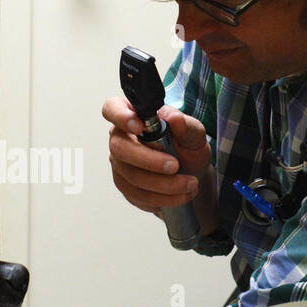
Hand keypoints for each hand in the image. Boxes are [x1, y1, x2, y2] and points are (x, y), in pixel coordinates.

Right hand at [102, 96, 210, 213]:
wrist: (190, 174)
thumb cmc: (187, 147)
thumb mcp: (194, 134)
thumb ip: (186, 126)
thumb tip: (174, 119)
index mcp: (132, 114)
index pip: (113, 108)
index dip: (120, 117)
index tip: (139, 127)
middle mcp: (120, 137)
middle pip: (120, 148)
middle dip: (149, 160)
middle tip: (175, 165)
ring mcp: (119, 163)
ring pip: (131, 176)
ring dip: (164, 184)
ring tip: (189, 184)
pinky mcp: (125, 185)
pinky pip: (138, 195)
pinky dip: (163, 197)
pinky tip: (181, 194)